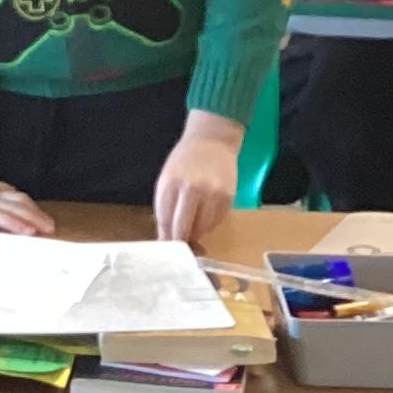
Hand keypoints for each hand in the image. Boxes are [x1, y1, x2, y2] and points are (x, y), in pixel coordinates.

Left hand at [154, 115, 241, 245]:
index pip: (165, 221)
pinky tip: (204, 217)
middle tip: (178, 248)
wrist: (212, 141)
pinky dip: (209, 225)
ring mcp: (212, 194)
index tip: (165, 251)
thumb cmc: (184, 161)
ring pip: (202, 229)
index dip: (165, 239)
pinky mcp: (228, 198)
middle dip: (179, 241)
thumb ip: (164, 206)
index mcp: (171, 184)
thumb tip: (165, 236)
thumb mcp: (167, 179)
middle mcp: (192, 190)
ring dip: (195, 233)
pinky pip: (216, 222)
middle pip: (183, 229)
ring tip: (192, 227)